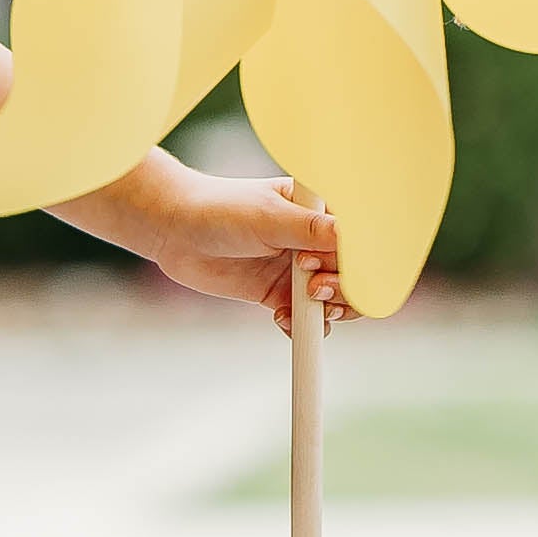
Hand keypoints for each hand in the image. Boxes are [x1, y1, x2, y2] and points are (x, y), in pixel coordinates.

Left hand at [71, 157, 343, 331]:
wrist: (174, 230)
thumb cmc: (219, 209)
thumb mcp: (267, 217)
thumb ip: (310, 230)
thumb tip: (352, 237)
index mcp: (324, 211)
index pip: (363, 240)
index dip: (359, 259)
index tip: (333, 264)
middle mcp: (318, 241)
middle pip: (357, 276)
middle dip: (345, 288)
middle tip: (315, 286)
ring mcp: (301, 269)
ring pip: (337, 301)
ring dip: (329, 310)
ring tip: (303, 304)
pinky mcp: (280, 294)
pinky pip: (306, 320)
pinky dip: (301, 327)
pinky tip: (280, 319)